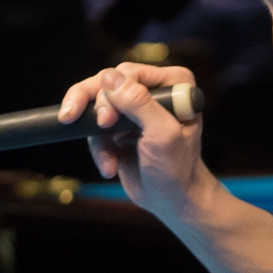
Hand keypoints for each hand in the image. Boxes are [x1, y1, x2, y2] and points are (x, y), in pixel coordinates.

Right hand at [56, 61, 208, 220]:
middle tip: (97, 127)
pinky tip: (111, 166)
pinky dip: (99, 149)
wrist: (172, 200)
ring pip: (96, 107)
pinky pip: (95, 129)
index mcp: (172, 83)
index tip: (105, 120)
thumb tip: (110, 77)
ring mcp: (135, 109)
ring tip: (109, 162)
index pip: (129, 73)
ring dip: (99, 138)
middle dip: (98, 110)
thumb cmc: (177, 168)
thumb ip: (139, 103)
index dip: (111, 92)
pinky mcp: (121, 127)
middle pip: (107, 84)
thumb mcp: (161, 134)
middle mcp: (154, 90)